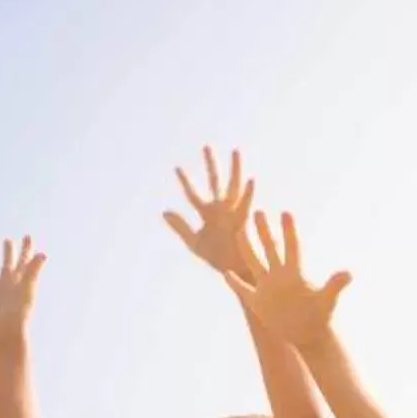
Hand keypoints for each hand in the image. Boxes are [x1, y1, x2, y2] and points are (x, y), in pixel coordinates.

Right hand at [0, 235, 45, 340]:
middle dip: (8, 252)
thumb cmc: (18, 313)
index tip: (28, 236)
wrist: (6, 333)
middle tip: (7, 240)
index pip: (23, 261)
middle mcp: (4, 285)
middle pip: (6, 264)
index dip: (26, 248)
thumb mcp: (27, 288)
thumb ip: (34, 270)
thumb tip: (43, 254)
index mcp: (16, 281)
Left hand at [163, 147, 263, 278]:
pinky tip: (251, 180)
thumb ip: (180, 226)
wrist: (234, 271)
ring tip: (235, 151)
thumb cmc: (217, 257)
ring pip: (233, 186)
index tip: (177, 167)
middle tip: (206, 146)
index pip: (193, 194)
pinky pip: (246, 206)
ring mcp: (232, 212)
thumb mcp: (194, 242)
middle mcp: (220, 208)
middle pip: (214, 181)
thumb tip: (164, 211)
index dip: (185, 181)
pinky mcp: (243, 221)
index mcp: (207, 213)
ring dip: (235, 169)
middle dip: (210, 164)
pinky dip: (249, 194)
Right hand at [218, 211, 349, 348]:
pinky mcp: (259, 302)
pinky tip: (226, 273)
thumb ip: (335, 285)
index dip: (289, 231)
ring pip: (253, 262)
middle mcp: (280, 276)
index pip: (292, 247)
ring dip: (246, 247)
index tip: (286, 212)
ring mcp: (267, 288)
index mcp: (296, 273)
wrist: (310, 336)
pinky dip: (234, 283)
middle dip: (264, 231)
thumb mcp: (328, 300)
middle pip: (270, 248)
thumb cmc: (322, 318)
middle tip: (258, 211)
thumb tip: (349, 273)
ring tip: (240, 230)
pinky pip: (243, 290)